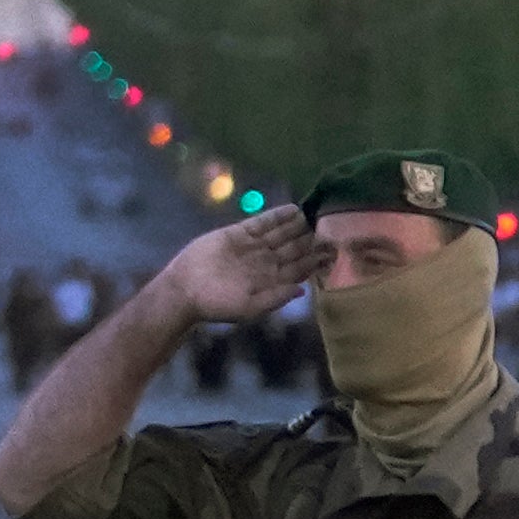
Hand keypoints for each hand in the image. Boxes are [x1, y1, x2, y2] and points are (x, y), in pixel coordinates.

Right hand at [155, 204, 315, 325]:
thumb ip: (275, 298)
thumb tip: (302, 291)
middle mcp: (265, 262)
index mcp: (272, 281)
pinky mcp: (237, 234)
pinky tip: (292, 210)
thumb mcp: (249, 308)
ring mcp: (252, 247)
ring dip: (297, 226)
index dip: (316, 260)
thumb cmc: (217, 304)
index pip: (299, 268)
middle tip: (330, 228)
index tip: (334, 252)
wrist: (185, 290)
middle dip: (311, 240)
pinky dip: (276, 216)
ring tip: (315, 215)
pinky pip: (261, 223)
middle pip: (294, 248)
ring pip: (280, 234)